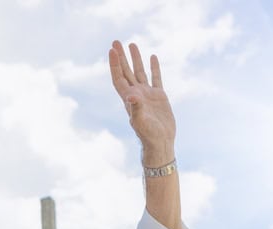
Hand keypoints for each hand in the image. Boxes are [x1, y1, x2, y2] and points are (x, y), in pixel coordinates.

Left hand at [109, 40, 175, 165]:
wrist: (160, 142)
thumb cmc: (148, 134)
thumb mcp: (140, 121)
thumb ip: (136, 107)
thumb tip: (131, 95)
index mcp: (129, 98)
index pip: (119, 77)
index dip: (114, 64)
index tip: (112, 50)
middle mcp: (136, 94)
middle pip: (126, 71)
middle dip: (121, 57)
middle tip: (116, 41)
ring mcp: (147, 94)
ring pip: (140, 72)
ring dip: (135, 59)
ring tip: (133, 44)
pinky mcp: (159, 96)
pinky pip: (156, 78)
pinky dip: (154, 67)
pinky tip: (153, 57)